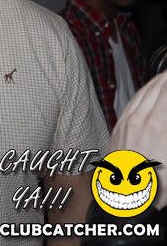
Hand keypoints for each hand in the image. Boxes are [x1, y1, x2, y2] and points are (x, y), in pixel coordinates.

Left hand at [110, 70, 166, 208]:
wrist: (127, 198)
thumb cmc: (157, 183)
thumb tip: (165, 118)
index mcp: (157, 124)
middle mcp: (139, 119)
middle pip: (158, 86)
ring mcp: (126, 122)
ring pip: (143, 92)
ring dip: (158, 81)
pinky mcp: (118, 128)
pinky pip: (131, 103)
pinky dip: (143, 93)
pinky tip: (150, 92)